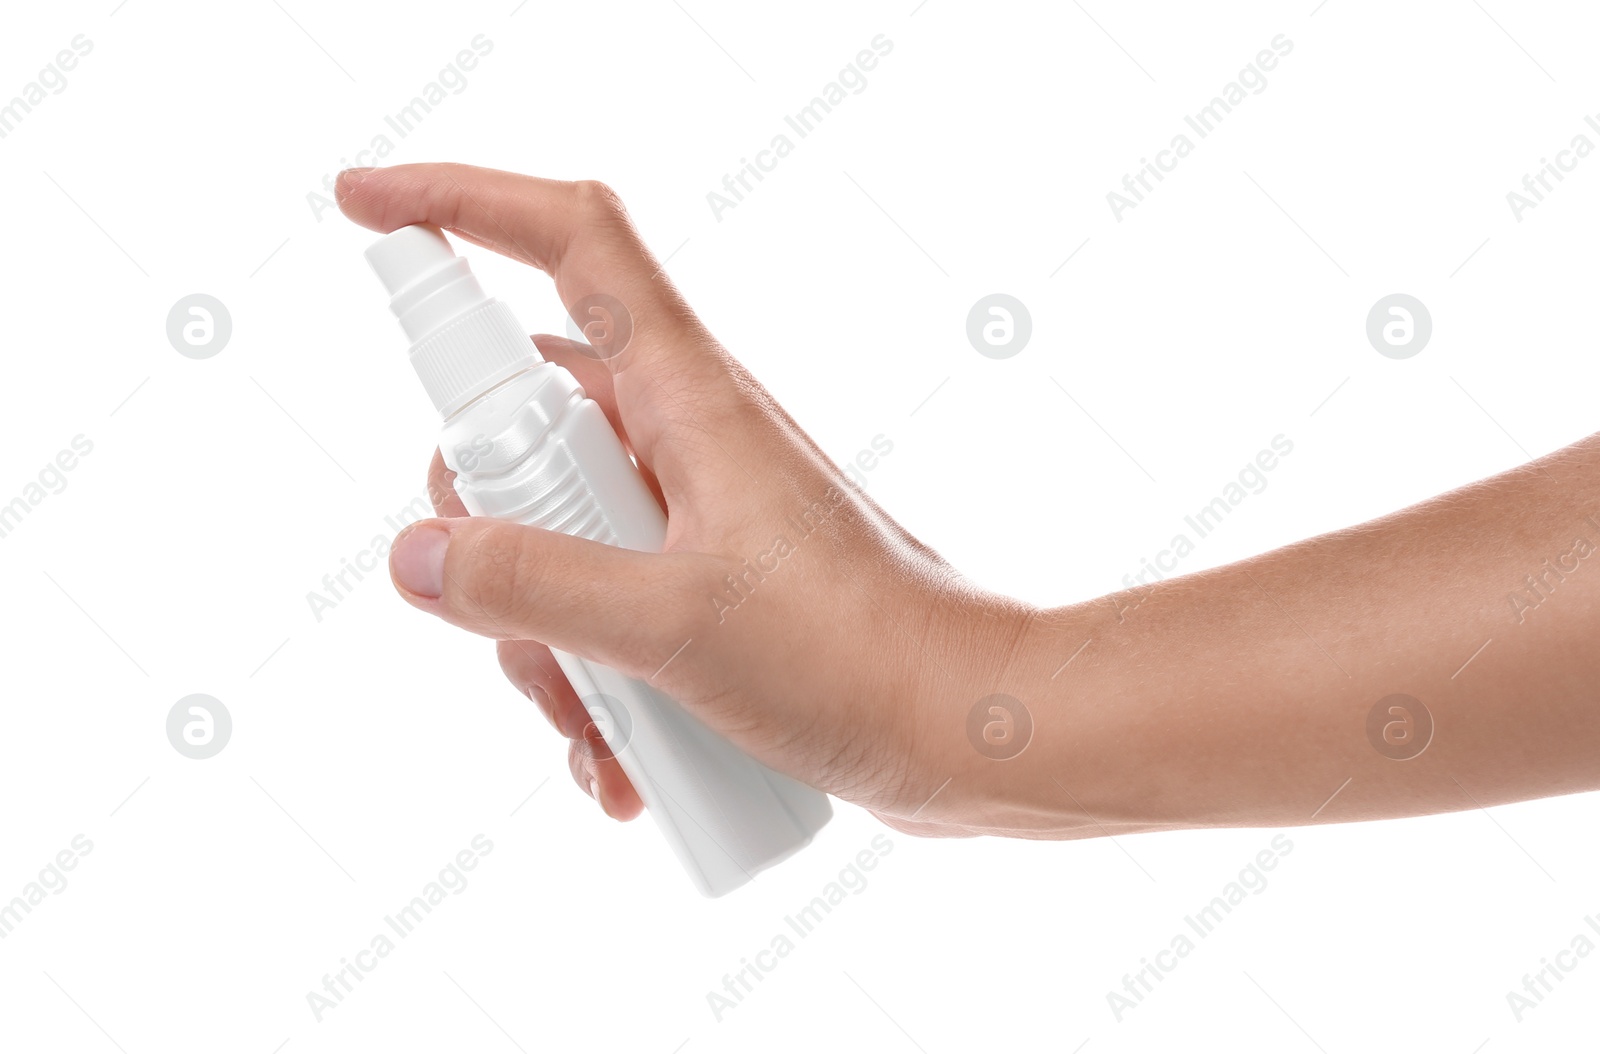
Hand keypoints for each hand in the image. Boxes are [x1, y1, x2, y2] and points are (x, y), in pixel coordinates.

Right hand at [337, 163, 1028, 835]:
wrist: (967, 731)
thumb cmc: (855, 658)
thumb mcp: (672, 626)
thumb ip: (533, 586)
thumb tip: (418, 559)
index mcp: (688, 396)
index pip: (570, 241)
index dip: (462, 199)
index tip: (364, 207)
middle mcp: (686, 435)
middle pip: (526, 421)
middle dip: (491, 535)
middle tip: (532, 621)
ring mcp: (694, 510)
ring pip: (557, 531)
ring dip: (543, 639)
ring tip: (598, 728)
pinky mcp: (708, 582)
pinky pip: (606, 605)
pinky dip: (594, 683)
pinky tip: (623, 766)